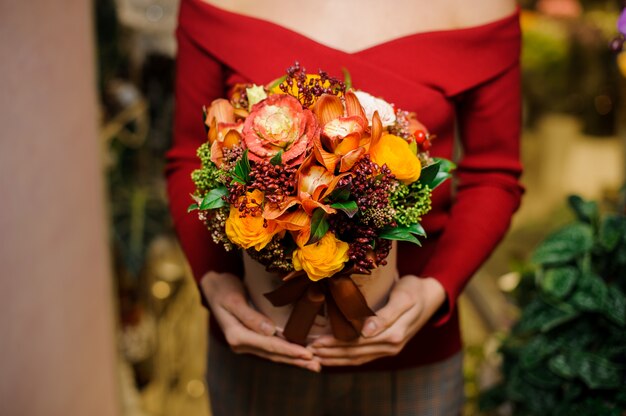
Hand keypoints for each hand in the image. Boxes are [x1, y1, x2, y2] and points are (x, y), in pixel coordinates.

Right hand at [200, 270, 320, 371]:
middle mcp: (240, 344)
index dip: (289, 350)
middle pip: (273, 354)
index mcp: (236, 335)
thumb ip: (250, 316)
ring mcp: (245, 343)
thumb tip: (269, 331)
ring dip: (293, 360)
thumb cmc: (223, 289)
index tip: (307, 354)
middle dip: (296, 360)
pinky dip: (286, 352)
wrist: (212, 287)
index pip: (268, 345)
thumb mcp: (233, 299)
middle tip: (317, 366)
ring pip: (273, 354)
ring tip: (313, 365)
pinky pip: (271, 348)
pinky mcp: (251, 339)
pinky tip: (299, 356)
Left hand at [308, 275, 445, 365]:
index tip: (315, 342)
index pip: (357, 343)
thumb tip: (367, 331)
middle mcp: (391, 346)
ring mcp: (389, 349)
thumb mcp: (403, 298)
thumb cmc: (414, 290)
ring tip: (315, 355)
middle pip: (355, 353)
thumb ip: (386, 315)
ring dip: (336, 358)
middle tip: (308, 350)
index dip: (335, 344)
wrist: (432, 296)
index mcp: (393, 334)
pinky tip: (333, 357)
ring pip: (358, 358)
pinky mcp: (387, 346)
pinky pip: (364, 356)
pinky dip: (347, 358)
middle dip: (330, 353)